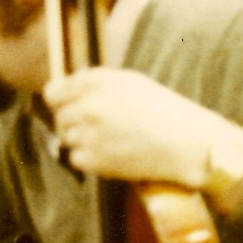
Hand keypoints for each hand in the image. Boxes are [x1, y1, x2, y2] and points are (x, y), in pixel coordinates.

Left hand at [43, 67, 235, 188]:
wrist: (188, 145)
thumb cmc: (164, 111)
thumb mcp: (131, 82)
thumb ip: (96, 81)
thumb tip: (67, 84)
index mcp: (99, 83)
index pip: (54, 92)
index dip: (60, 100)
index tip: (66, 106)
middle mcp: (90, 106)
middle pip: (60, 116)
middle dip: (75, 121)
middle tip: (102, 127)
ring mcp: (89, 134)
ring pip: (66, 137)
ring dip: (82, 140)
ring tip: (113, 140)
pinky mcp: (93, 160)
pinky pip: (75, 158)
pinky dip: (89, 159)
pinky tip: (112, 154)